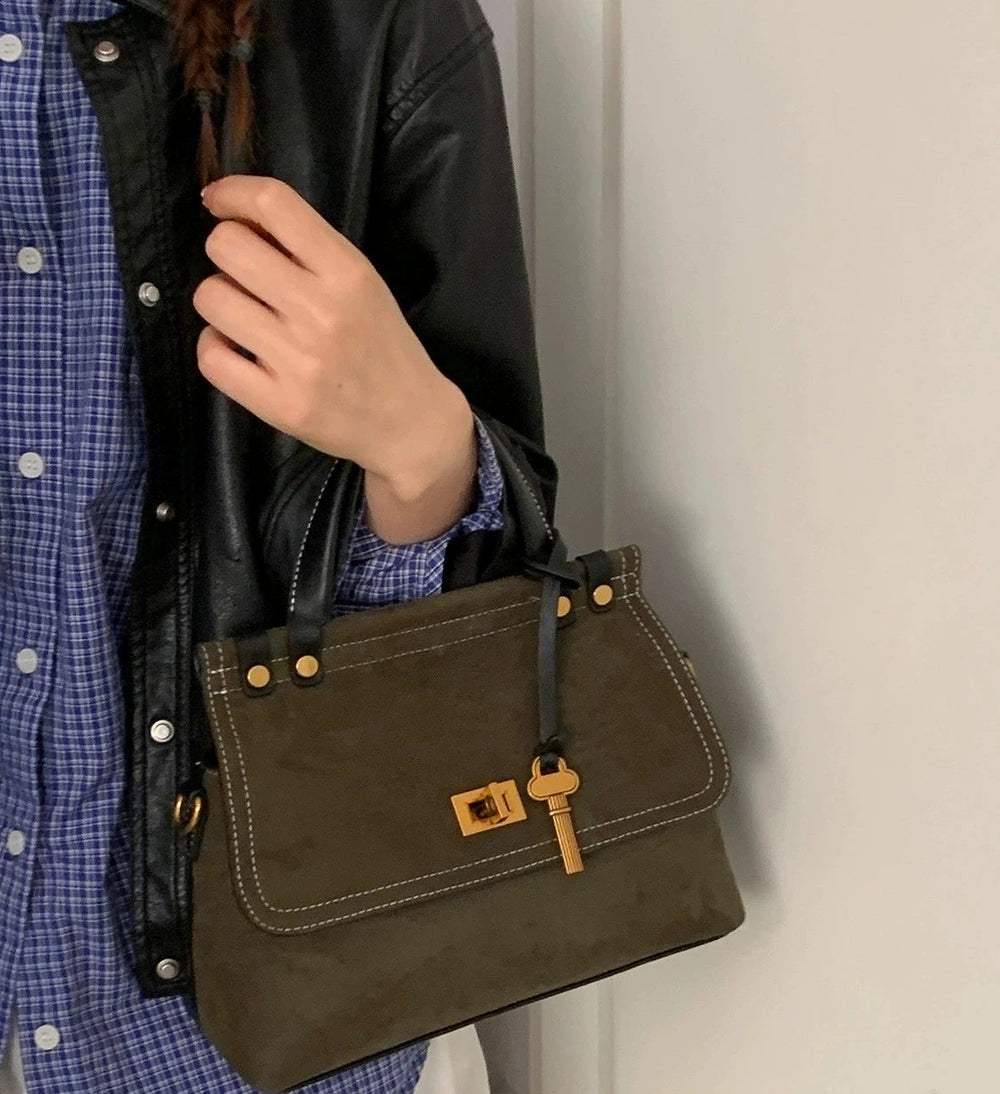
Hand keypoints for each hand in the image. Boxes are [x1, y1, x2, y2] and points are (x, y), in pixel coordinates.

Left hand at [192, 174, 472, 512]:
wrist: (412, 423)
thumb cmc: (385, 348)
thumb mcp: (366, 285)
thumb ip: (313, 252)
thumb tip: (241, 218)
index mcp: (349, 273)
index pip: (274, 204)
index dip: (232, 193)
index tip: (218, 202)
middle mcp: (322, 312)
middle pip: (227, 247)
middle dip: (225, 253)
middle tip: (244, 275)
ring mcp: (299, 361)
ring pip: (210, 298)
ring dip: (219, 302)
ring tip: (245, 316)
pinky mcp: (280, 404)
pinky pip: (210, 357)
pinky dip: (215, 348)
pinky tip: (238, 350)